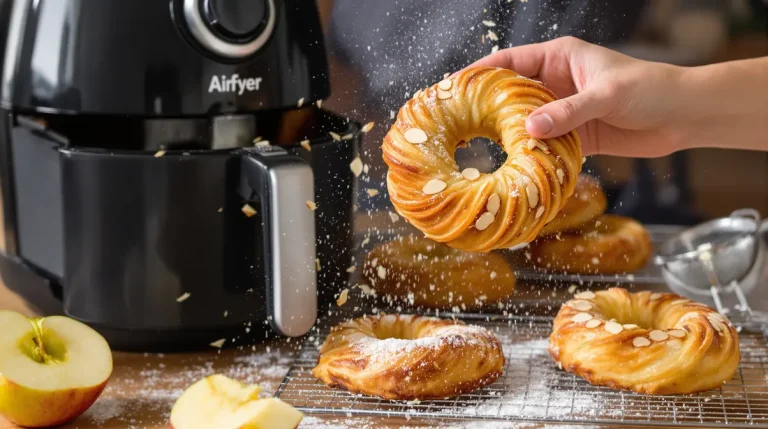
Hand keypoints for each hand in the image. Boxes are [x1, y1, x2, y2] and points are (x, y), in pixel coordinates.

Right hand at [465, 37, 688, 157]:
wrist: (682, 116)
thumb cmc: (649, 89)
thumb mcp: (607, 94)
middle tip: (456, 123)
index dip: (480, 73)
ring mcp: (561, 111)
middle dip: (484, 107)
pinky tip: (512, 165)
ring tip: (476, 149)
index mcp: (558, 58)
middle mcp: (554, 83)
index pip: (509, 62)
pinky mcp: (572, 137)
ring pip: (523, 122)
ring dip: (506, 135)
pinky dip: (529, 155)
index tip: (454, 88)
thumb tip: (529, 128)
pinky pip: (543, 145)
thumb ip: (569, 111)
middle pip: (509, 94)